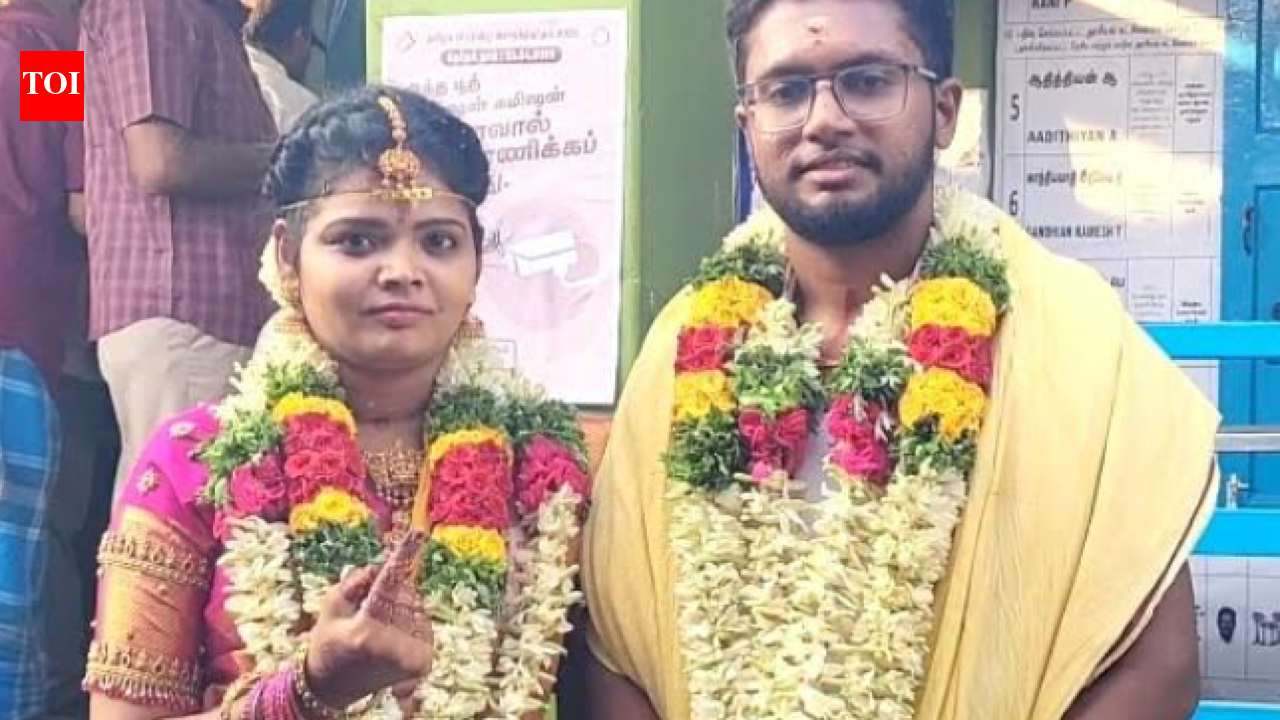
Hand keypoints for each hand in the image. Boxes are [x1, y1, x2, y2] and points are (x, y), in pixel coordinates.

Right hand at [303, 531, 434, 707]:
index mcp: (365, 631)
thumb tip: (383, 564)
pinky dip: (407, 620)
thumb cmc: (329, 641)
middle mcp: (393, 645)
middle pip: (403, 591)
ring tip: (376, 629)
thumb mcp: (332, 606)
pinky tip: (389, 636)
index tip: (419, 530)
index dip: (404, 554)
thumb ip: (357, 579)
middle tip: (366, 610)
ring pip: (414, 604)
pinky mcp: (424, 660)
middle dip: (388, 590)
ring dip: (398, 607)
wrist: (336, 688)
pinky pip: (421, 620)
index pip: (387, 583)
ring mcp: (411, 656)